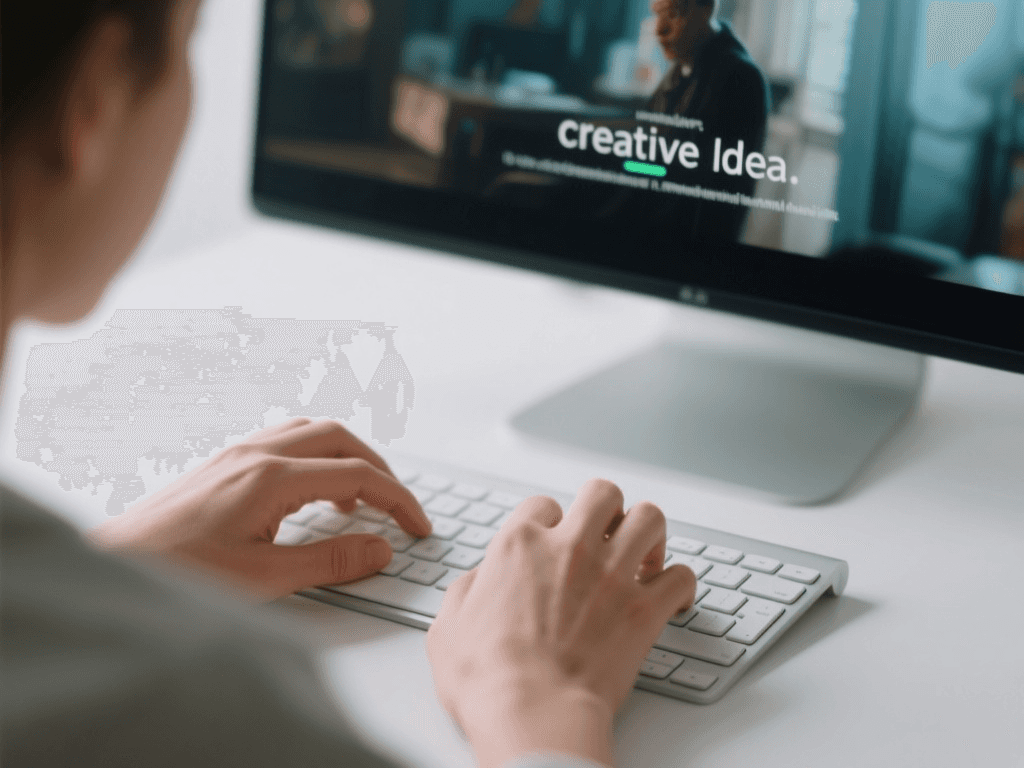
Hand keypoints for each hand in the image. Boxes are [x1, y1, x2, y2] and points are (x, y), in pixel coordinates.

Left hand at [88, 418, 429, 598]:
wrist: (113, 568)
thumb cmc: (175, 574)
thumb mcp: (265, 578)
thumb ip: (330, 562)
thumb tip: (380, 549)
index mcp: (271, 477)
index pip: (356, 475)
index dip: (397, 500)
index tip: (416, 526)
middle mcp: (255, 454)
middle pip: (339, 437)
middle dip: (378, 468)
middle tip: (396, 506)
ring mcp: (235, 454)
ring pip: (310, 431)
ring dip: (345, 456)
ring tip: (358, 499)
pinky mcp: (221, 464)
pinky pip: (283, 441)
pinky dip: (314, 458)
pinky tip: (310, 493)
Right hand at [426, 479, 695, 767]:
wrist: (533, 714)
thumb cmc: (488, 680)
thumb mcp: (448, 628)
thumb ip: (466, 592)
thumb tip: (479, 581)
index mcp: (520, 546)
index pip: (542, 504)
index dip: (547, 520)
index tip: (552, 539)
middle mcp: (570, 549)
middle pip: (603, 493)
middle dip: (606, 509)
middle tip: (605, 532)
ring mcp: (612, 576)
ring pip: (649, 518)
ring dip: (649, 533)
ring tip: (643, 553)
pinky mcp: (644, 610)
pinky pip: (681, 576)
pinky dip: (680, 582)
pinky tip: (672, 595)